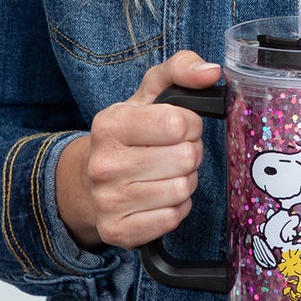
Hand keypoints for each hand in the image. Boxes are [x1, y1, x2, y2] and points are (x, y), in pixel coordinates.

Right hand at [55, 50, 219, 249]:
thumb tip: (211, 72)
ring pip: (183, 190)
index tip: (180, 127)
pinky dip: (176, 208)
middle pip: (186, 158)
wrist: (89, 181)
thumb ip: (181, 69)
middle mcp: (103, 164)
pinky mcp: (117, 231)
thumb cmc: (130, 133)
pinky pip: (173, 218)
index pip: (179, 123)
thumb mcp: (149, 93)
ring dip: (185, 181)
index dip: (191, 124)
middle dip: (190, 153)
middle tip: (174, 152)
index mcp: (110, 124)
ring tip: (167, 173)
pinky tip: (160, 197)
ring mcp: (108, 201)